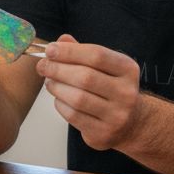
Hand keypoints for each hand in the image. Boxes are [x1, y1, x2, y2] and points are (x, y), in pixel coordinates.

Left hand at [37, 36, 141, 150]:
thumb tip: (60, 41)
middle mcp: (126, 92)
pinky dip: (60, 104)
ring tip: (49, 81)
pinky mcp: (103, 133)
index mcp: (128, 70)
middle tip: (43, 66)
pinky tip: (59, 98)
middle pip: (85, 77)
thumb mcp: (105, 66)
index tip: (50, 49)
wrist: (131, 123)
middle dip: (58, 69)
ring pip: (77, 98)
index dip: (70, 51)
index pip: (97, 55)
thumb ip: (83, 52)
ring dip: (57, 87)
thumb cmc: (112, 88)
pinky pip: (73, 115)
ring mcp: (116, 115)